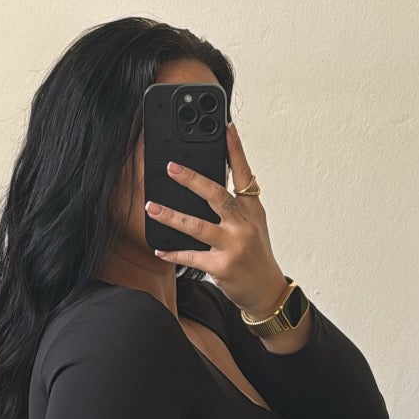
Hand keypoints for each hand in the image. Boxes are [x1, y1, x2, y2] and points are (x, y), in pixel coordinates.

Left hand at [143, 117, 288, 318]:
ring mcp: (234, 245)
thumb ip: (236, 206)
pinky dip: (173, 252)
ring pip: (197, 226)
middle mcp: (244, 224)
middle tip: (171, 167)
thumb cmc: (256, 256)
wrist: (267, 291)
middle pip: (216, 195)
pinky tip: (159, 248)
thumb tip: (208, 185)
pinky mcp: (222, 266)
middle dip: (192, 180)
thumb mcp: (253, 225)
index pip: (245, 174)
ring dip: (171, 216)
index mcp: (253, 210)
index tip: (227, 128)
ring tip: (151, 206)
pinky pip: (192, 256)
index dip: (236, 150)